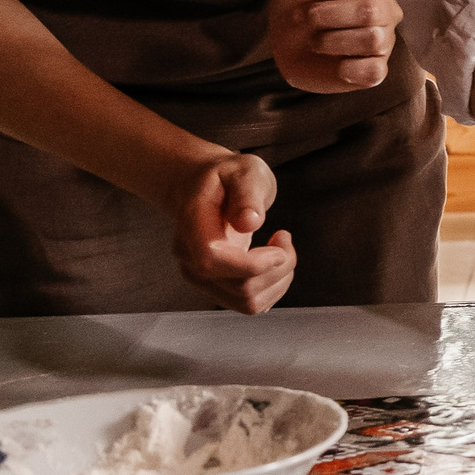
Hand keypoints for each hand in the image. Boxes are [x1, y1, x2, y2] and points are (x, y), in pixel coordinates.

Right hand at [167, 151, 295, 314]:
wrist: (204, 188)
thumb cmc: (225, 177)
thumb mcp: (244, 171)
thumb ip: (247, 194)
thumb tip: (249, 222)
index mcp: (192, 224)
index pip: (213, 261)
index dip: (253, 263)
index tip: (279, 244)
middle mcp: (190, 257)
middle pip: (238, 287)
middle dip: (278, 267)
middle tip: (284, 237)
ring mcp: (200, 276)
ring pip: (247, 302)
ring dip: (279, 279)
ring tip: (281, 249)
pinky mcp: (216, 286)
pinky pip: (249, 304)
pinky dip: (273, 288)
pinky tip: (274, 263)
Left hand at [268, 0, 399, 93]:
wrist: (287, 39)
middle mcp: (388, 9)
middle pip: (370, 10)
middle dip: (327, 13)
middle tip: (301, 17)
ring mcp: (385, 41)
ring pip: (372, 39)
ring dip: (332, 39)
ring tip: (313, 39)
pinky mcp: (376, 70)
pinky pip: (372, 71)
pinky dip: (348, 67)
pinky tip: (333, 62)